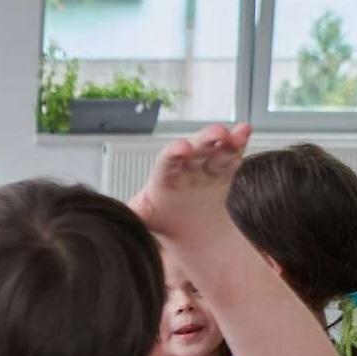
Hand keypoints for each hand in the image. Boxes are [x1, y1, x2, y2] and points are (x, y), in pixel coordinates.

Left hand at [128, 123, 250, 241]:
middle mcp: (185, 167)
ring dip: (226, 139)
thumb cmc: (161, 217)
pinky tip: (245, 130)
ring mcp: (204, 166)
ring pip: (215, 150)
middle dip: (205, 140)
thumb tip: (111, 215)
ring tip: (235, 132)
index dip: (174, 154)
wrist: (185, 225)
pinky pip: (231, 155)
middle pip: (195, 149)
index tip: (182, 147)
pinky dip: (239, 142)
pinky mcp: (223, 170)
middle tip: (217, 132)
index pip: (167, 162)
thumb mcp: (143, 216)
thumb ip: (133, 212)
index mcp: (164, 177)